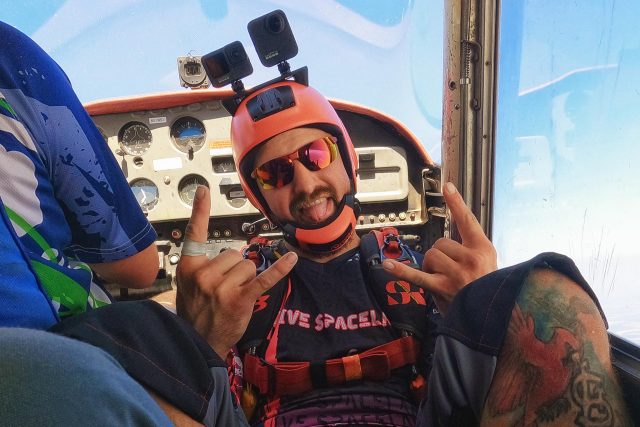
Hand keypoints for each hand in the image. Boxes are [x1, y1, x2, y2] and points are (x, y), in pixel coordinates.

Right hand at [176, 186, 297, 357]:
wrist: (197, 343)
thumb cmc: (195, 312)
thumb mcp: (188, 285)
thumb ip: (204, 265)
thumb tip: (233, 253)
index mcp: (190, 266)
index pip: (195, 233)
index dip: (200, 210)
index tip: (204, 189)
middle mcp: (205, 274)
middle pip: (234, 253)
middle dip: (235, 268)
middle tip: (224, 290)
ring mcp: (223, 287)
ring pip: (248, 265)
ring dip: (246, 278)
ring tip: (233, 296)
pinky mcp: (242, 298)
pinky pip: (265, 278)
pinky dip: (280, 268)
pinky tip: (292, 258)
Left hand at [382, 182, 496, 314]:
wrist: (490, 318)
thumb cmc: (484, 288)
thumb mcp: (487, 263)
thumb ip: (469, 246)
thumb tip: (445, 238)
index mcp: (483, 249)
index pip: (468, 221)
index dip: (456, 203)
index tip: (446, 185)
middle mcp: (471, 259)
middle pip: (440, 242)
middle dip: (439, 255)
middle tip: (450, 272)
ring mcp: (456, 274)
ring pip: (430, 256)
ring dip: (430, 267)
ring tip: (443, 280)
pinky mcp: (442, 289)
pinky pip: (417, 276)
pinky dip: (401, 271)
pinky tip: (387, 266)